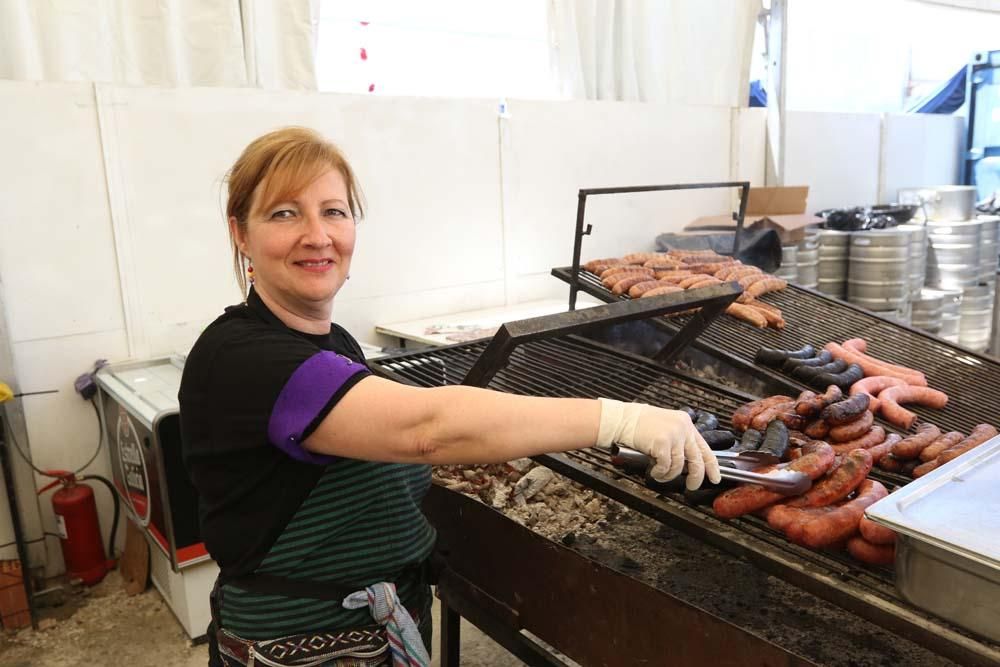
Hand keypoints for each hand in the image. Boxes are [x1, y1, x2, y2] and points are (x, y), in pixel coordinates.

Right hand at [597, 399, 721, 490]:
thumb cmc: (638, 424)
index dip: (712, 466)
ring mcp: (673, 435)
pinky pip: (666, 466)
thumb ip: (678, 439)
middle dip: (695, 477)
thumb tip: (686, 461)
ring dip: (669, 476)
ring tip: (660, 476)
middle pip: (697, 460)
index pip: (704, 448)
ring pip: (679, 466)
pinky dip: (660, 473)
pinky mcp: (662, 443)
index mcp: (685, 423)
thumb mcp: (665, 426)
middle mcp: (683, 428)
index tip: (715, 477)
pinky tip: (654, 471)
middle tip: (691, 486)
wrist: (622, 419)